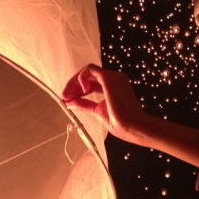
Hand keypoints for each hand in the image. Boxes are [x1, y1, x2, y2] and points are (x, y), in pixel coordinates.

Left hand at [62, 64, 198, 165]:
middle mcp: (115, 79)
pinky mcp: (109, 78)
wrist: (134, 127)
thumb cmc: (121, 124)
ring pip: (87, 71)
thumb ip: (85, 105)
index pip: (92, 84)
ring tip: (68, 96)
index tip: (68, 101)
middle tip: (64, 98)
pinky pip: (89, 70)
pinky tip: (80, 92)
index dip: (77, 91)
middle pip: (88, 77)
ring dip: (74, 83)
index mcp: (114, 87)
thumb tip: (70, 103)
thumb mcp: (98, 112)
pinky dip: (80, 79)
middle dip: (73, 86)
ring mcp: (113, 77)